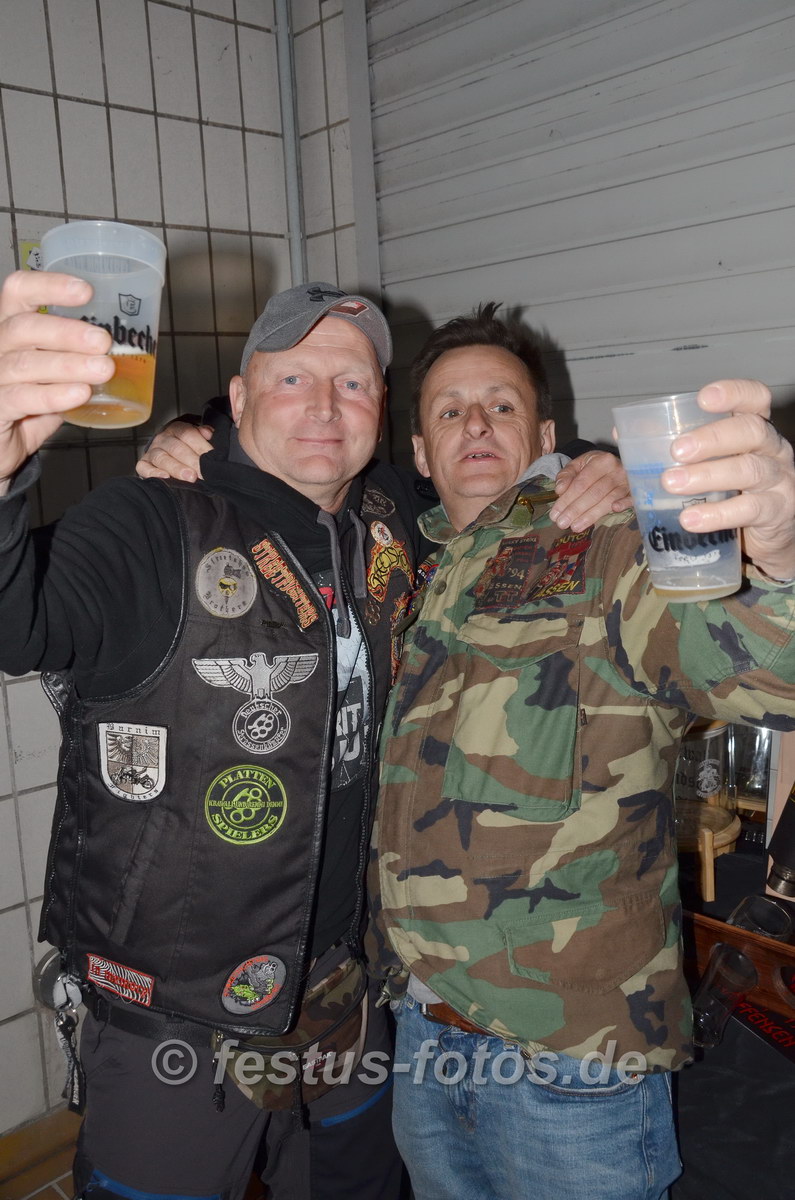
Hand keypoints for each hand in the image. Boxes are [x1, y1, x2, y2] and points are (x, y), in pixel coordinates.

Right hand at [0, 271, 112, 490]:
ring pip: (24, 363)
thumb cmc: (26, 409)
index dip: (48, 286)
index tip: (86, 291)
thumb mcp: (52, 379)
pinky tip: (79, 393)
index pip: (18, 292)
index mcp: (11, 331)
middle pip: (23, 326)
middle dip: (66, 331)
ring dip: (68, 364)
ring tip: (103, 368)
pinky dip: (53, 395)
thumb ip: (76, 365)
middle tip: (104, 341)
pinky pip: (21, 397)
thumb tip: (123, 355)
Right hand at [135, 420, 212, 482]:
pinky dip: (153, 473)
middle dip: (192, 460)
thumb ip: (203, 434)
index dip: (200, 444)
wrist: (167, 451)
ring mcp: (152, 451)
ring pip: (162, 458)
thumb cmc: (186, 446)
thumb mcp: (195, 437)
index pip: (187, 434)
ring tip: (190, 477)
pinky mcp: (143, 464)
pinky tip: (165, 477)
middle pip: (176, 448)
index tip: (211, 456)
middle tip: (203, 472)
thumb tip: (208, 432)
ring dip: (177, 468)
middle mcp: (162, 439)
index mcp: (176, 429)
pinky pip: (144, 468)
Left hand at [550, 451, 630, 530]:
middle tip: (562, 523)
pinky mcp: (636, 492)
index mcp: (600, 461)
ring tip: (575, 526)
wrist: (616, 465)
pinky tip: (615, 510)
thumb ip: (566, 476)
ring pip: (608, 499)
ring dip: (591, 515)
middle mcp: (616, 469)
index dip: (567, 499)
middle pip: (594, 493)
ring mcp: (628, 481)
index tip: (555, 514)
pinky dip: (625, 504)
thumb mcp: (577, 466)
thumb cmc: (594, 467)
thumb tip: (560, 490)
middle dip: (576, 510)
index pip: (581, 483)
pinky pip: (632, 499)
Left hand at [660, 380, 794, 581]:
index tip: (704, 397)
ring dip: (706, 475)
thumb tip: (622, 433)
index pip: (755, 398)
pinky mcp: (777, 511)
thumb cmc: (732, 491)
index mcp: (753, 429)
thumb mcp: (709, 464)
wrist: (767, 536)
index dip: (734, 393)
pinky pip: (749, 509)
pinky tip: (691, 519)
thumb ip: (672, 447)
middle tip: (676, 451)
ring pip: (749, 470)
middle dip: (712, 437)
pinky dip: (717, 514)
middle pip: (751, 431)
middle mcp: (772, 449)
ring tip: (671, 483)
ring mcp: (779, 479)